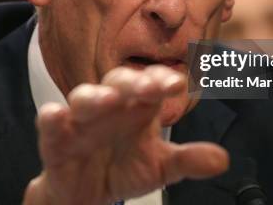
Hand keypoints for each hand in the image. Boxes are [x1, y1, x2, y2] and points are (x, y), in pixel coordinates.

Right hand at [23, 65, 228, 204]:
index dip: (162, 80)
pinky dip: (51, 118)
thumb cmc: (125, 167)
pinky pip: (50, 123)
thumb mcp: (160, 166)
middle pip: (118, 82)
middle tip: (149, 86)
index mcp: (138, 106)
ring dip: (95, 96)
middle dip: (132, 81)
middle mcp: (110, 106)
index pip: (151, 84)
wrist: (89, 193)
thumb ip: (188, 160)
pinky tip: (55, 115)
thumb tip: (222, 159)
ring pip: (84, 97)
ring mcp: (81, 120)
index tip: (178, 83)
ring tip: (109, 100)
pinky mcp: (56, 139)